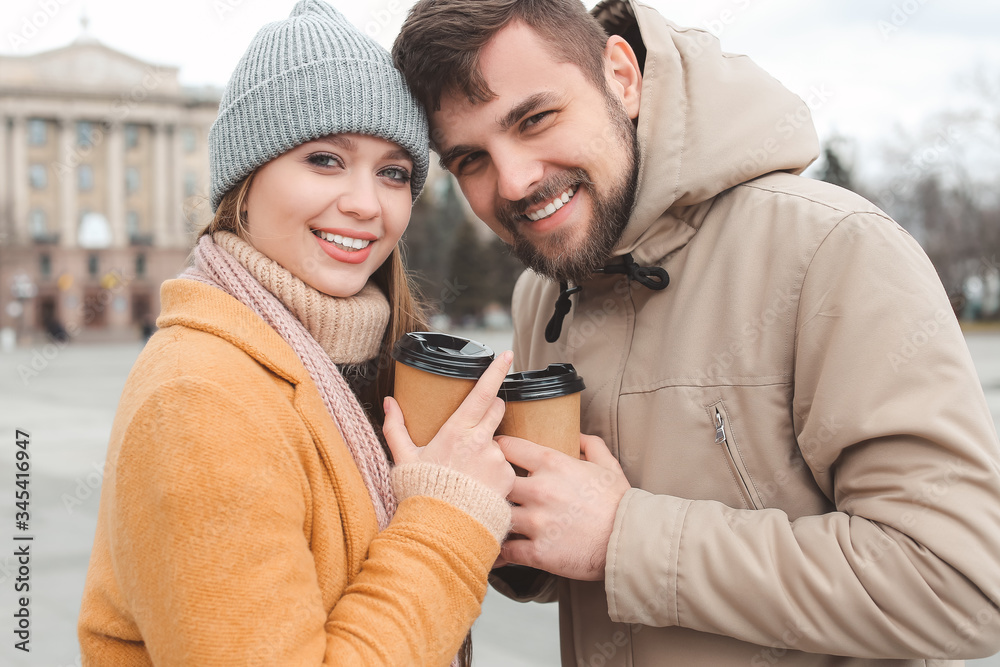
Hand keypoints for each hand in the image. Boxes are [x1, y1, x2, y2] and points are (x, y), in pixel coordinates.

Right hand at [384, 351, 515, 498]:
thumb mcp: (404, 458)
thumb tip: (388, 402)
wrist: (442, 529)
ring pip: (499, 441)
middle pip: (497, 409)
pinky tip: (480, 486)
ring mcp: (497, 459)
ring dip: (489, 449)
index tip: (507, 355)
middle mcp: (481, 441)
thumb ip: (396, 428)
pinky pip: (505, 467)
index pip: (483, 392)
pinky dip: (495, 472)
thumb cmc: (422, 492)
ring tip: (470, 473)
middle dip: (490, 411)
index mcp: (457, 430)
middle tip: (473, 431)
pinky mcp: (507, 478)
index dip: (497, 370)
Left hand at [497, 434, 630, 580]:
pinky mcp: (538, 552)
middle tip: (485, 490)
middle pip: (495, 481)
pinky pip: (506, 551)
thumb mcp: (608, 465)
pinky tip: (495, 549)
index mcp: (553, 464)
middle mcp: (540, 490)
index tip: (493, 456)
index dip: (497, 451)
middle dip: (490, 485)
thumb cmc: (619, 504)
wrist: (631, 542)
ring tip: (487, 520)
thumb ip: (590, 445)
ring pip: (496, 515)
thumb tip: (577, 435)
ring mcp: (537, 522)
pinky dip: (499, 551)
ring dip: (492, 518)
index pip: (508, 447)